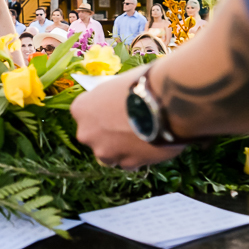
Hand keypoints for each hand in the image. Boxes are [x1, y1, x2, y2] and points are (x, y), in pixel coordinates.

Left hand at [70, 71, 185, 169]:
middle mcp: (87, 133)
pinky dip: (138, 157)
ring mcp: (105, 151)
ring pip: (110, 154)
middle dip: (109, 135)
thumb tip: (116, 102)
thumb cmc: (142, 85)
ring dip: (122, 149)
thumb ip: (110, 99)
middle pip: (95, 137)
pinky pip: (129, 163)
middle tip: (130, 126)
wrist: (167, 102)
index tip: (115, 111)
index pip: (85, 113)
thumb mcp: (118, 85)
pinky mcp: (126, 163)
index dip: (102, 113)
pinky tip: (151, 145)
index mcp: (81, 109)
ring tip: (143, 137)